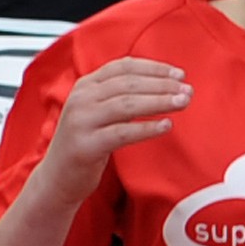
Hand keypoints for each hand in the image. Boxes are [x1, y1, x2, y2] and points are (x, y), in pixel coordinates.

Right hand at [41, 59, 188, 194]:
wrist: (56, 178)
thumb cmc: (85, 143)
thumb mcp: (97, 111)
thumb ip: (118, 95)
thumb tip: (163, 84)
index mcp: (85, 86)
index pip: (123, 66)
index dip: (154, 68)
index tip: (179, 75)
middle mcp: (81, 99)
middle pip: (128, 83)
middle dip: (162, 85)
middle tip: (187, 90)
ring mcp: (81, 122)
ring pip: (127, 104)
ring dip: (159, 101)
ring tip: (183, 103)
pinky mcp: (86, 146)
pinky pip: (122, 133)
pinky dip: (147, 128)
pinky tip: (166, 126)